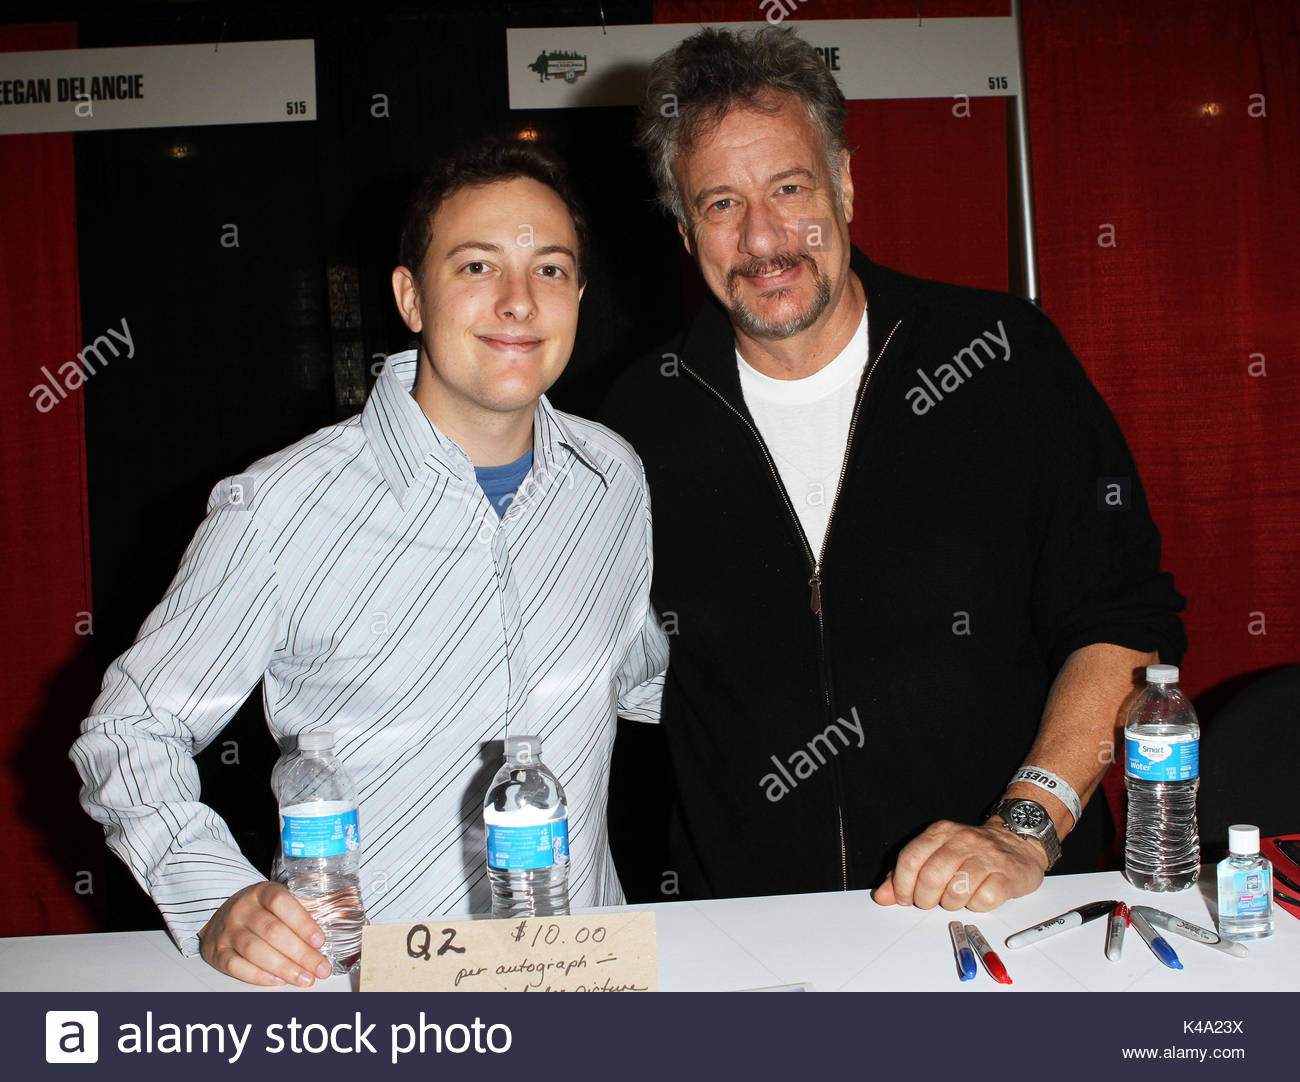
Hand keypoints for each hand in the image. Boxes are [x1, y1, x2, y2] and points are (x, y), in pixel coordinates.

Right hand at [198, 881, 330, 986]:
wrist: (220, 916)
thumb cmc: (259, 910)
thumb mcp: (276, 901)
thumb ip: (301, 911)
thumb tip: (336, 929)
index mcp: (261, 892)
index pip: (281, 903)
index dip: (302, 922)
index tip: (320, 941)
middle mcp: (241, 910)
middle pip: (272, 932)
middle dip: (301, 953)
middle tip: (321, 968)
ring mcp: (227, 931)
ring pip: (255, 951)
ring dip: (284, 968)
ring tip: (305, 978)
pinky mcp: (216, 952)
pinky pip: (237, 966)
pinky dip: (259, 976)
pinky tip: (278, 981)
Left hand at [870, 820, 1048, 911]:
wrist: (1018, 843)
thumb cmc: (972, 853)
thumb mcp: (936, 854)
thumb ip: (906, 874)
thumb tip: (882, 896)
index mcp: (941, 832)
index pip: (910, 859)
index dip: (902, 885)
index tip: (904, 899)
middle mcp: (963, 840)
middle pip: (931, 877)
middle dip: (925, 899)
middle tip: (930, 903)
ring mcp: (986, 857)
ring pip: (956, 891)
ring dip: (951, 904)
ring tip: (955, 899)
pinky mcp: (1007, 875)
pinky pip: (984, 900)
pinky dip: (976, 906)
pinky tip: (977, 898)